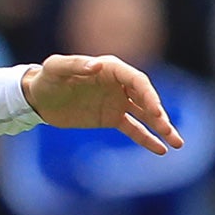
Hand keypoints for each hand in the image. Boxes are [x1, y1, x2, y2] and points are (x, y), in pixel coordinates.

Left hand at [22, 54, 182, 153]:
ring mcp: (117, 102)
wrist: (37, 97)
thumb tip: (98, 65)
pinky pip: (133, 129)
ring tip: (177, 143)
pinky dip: (146, 139)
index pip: (138, 81)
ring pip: (145, 115)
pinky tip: (161, 150)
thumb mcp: (55, 68)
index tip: (156, 112)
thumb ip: (75, 64)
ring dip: (161, 128)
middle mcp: (119, 84)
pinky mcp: (111, 118)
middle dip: (159, 115)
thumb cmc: (46, 78)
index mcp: (112, 68)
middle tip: (168, 130)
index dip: (149, 96)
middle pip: (146, 99)